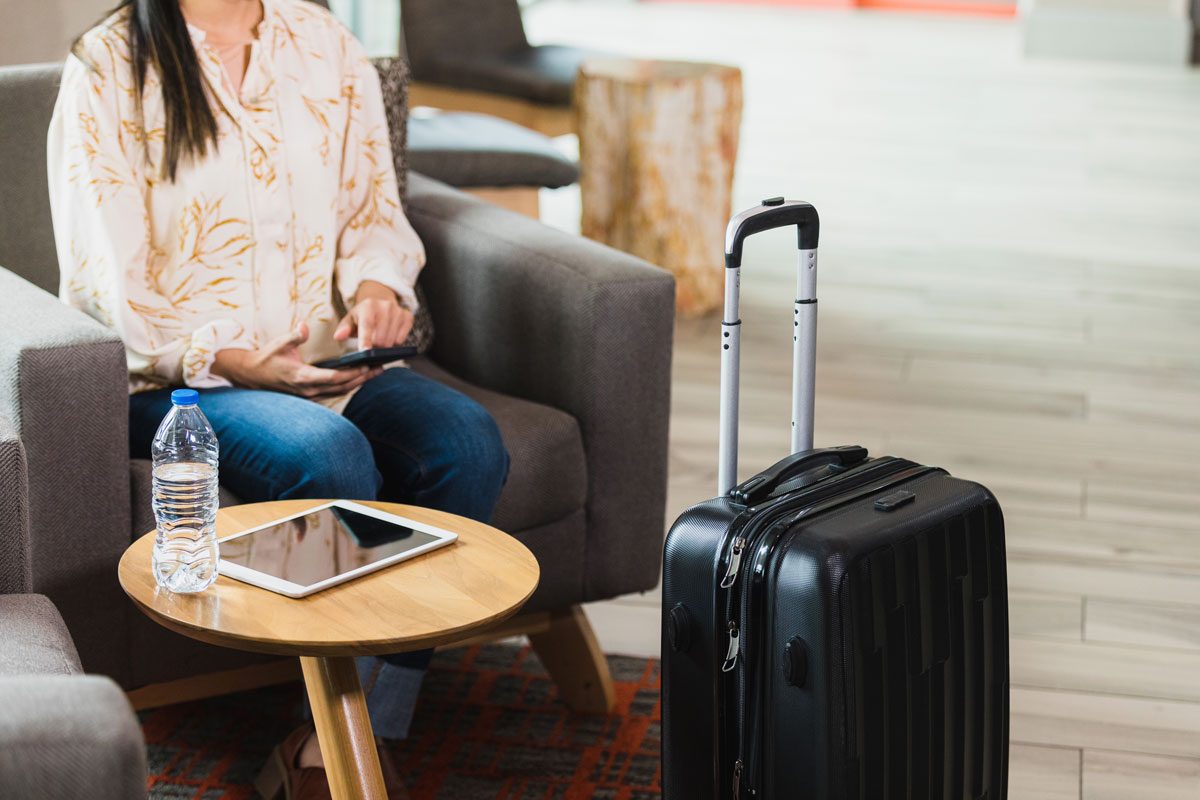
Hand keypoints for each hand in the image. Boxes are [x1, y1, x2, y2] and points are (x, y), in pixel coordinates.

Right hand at [212, 323, 380, 397]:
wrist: (251, 375)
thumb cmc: (266, 358)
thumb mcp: (279, 344)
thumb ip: (294, 336)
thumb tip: (304, 326)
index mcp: (302, 377)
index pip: (334, 378)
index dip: (352, 373)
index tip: (367, 365)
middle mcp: (308, 390)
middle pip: (342, 387)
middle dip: (362, 378)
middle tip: (380, 368)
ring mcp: (309, 395)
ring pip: (340, 392)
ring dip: (358, 383)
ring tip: (375, 372)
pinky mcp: (310, 396)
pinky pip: (333, 392)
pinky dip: (347, 385)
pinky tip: (359, 377)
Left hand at [334, 280, 412, 348]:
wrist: (380, 302)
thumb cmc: (363, 315)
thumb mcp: (350, 319)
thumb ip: (343, 329)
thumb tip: (338, 336)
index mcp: (368, 306)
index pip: (367, 325)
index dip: (366, 340)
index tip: (365, 352)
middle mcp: (385, 306)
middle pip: (381, 337)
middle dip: (375, 346)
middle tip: (371, 343)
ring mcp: (398, 311)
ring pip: (392, 340)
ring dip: (384, 345)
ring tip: (379, 338)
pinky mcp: (408, 316)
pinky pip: (402, 339)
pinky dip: (395, 342)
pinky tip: (390, 335)